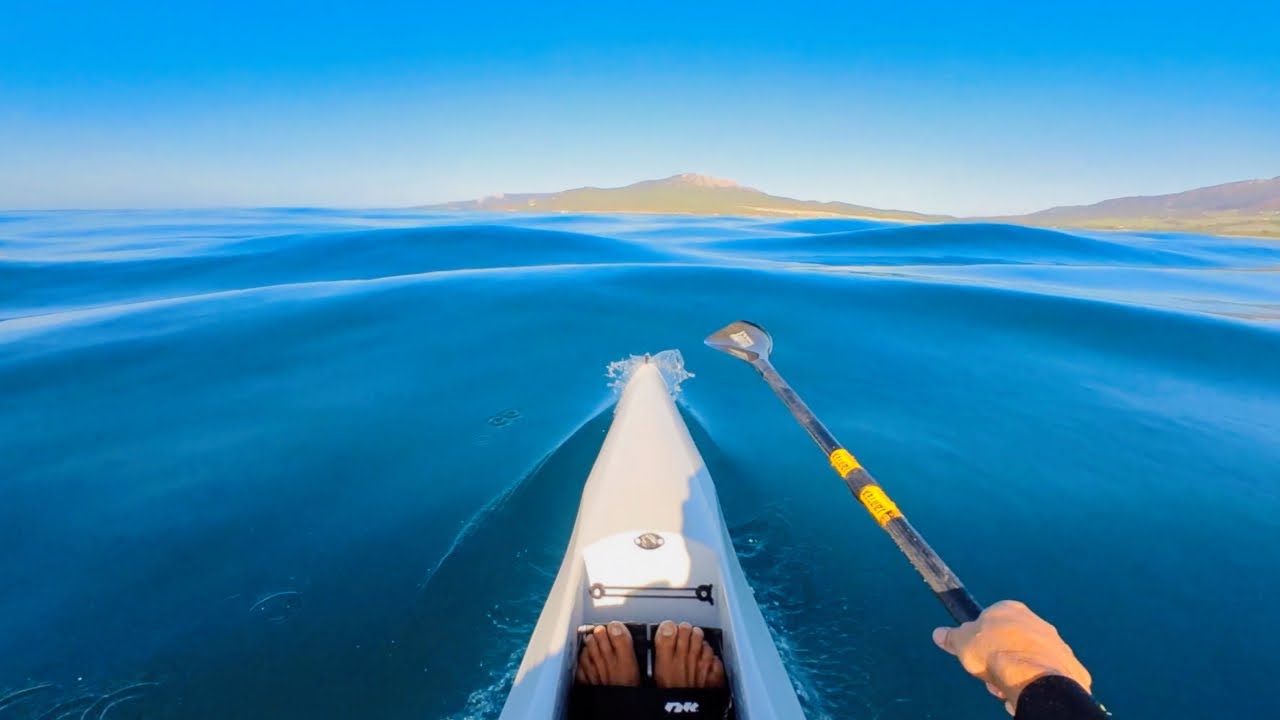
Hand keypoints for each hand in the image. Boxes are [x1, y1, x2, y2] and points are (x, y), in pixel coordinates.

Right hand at [933, 600, 1091, 715]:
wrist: (1034, 676)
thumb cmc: (993, 652)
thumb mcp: (963, 643)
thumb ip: (953, 637)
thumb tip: (938, 633)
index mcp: (1010, 608)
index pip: (992, 621)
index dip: (981, 641)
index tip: (976, 656)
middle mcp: (1036, 620)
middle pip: (1011, 643)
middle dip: (999, 661)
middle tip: (990, 677)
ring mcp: (1056, 642)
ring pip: (1028, 660)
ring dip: (1015, 674)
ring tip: (1005, 690)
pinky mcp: (1070, 665)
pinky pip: (1046, 674)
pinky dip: (1035, 684)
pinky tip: (1025, 693)